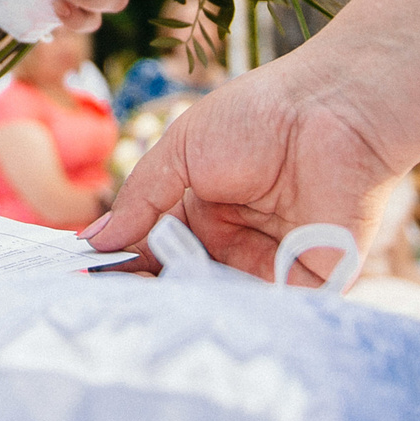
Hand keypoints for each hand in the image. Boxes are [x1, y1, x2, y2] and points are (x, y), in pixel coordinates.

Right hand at [86, 57, 401, 283]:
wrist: (332, 109)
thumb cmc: (257, 116)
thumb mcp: (181, 150)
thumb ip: (140, 199)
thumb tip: (92, 242)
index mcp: (205, 209)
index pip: (158, 249)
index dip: (126, 264)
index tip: (87, 279)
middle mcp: (237, 241)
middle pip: (186, 281)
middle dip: (151, 291)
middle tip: (114, 302)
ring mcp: (273, 263)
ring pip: (223, 301)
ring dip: (190, 302)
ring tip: (157, 299)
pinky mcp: (313, 281)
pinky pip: (271, 310)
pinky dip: (239, 311)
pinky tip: (208, 303)